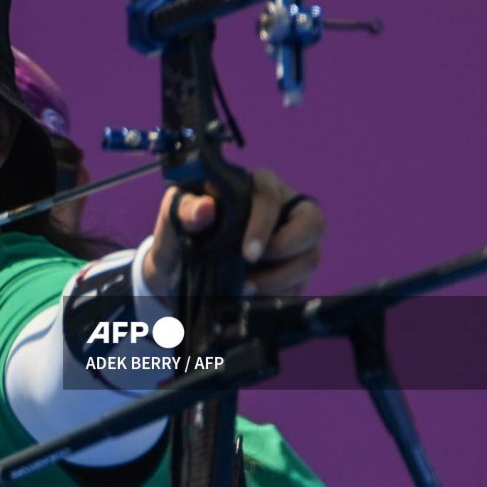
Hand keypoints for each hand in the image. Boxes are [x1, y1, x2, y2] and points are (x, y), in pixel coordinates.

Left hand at [143, 169, 324, 298]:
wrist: (179, 273)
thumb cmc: (181, 235)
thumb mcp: (173, 221)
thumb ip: (184, 210)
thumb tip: (205, 208)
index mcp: (254, 187)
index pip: (270, 195)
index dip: (264, 223)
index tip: (248, 254)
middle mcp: (283, 210)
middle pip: (313, 223)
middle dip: (288, 250)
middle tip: (252, 273)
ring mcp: (294, 242)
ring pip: (310, 258)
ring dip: (279, 280)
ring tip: (244, 290)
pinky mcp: (295, 271)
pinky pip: (301, 284)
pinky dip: (277, 295)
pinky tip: (252, 299)